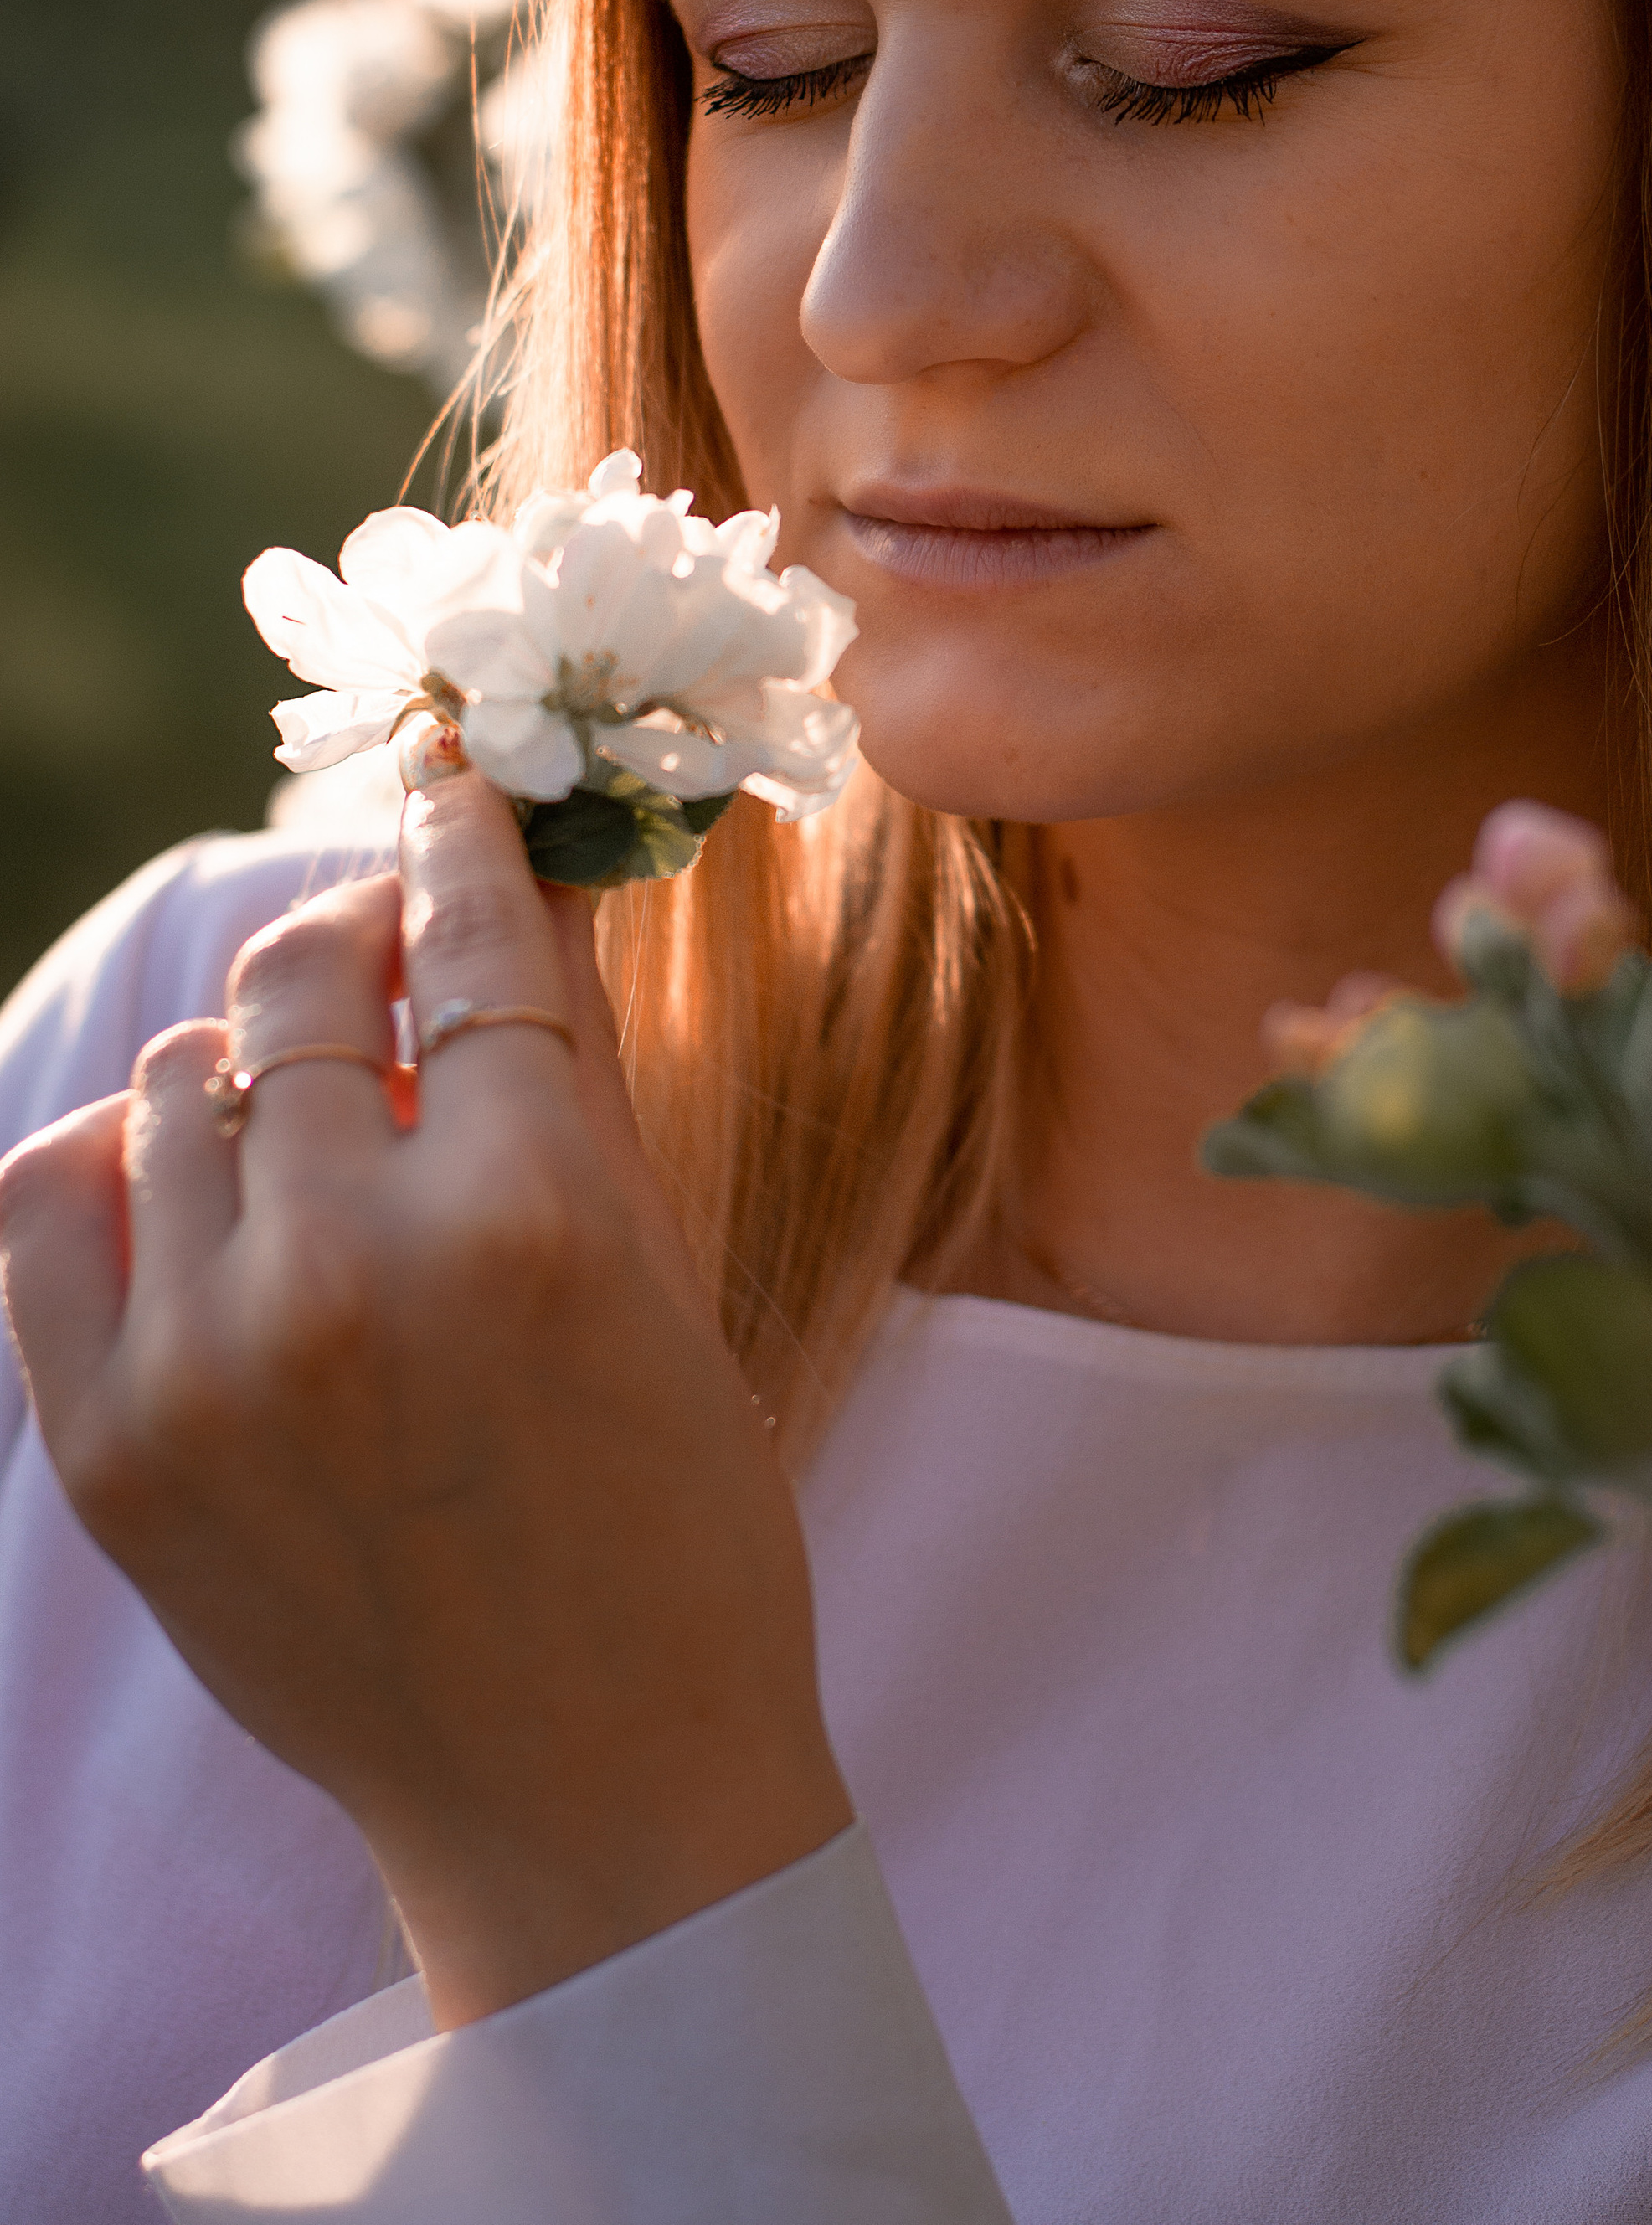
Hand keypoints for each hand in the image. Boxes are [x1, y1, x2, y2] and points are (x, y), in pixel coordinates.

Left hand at [0, 774, 851, 2025]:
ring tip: (314, 1122)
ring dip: (254, 1066)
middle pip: (303, 984)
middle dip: (354, 935)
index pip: (469, 941)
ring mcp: (208, 1363)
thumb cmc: (676, 1524)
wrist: (585, 1790)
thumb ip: (569, 1062)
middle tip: (388, 950)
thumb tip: (519, 877)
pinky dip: (117, 1160)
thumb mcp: (662, 1271)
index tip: (447, 774)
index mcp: (530, 1219)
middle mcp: (350, 1270)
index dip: (458, 833)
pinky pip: (50, 1197)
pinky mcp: (109, 1446)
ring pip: (179, 1080)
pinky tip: (193, 1185)